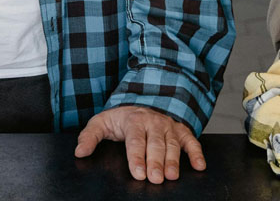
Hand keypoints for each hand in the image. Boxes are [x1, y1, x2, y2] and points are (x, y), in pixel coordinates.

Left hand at [74, 105, 204, 183]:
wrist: (143, 100)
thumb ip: (90, 136)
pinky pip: (191, 140)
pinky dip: (197, 152)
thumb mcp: (102, 122)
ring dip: (174, 160)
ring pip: (173, 144)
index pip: (135, 140)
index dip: (137, 157)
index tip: (138, 173)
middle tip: (156, 179)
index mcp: (134, 120)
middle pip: (156, 144)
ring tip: (173, 176)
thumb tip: (80, 152)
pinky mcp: (180, 130)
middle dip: (156, 162)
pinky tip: (200, 166)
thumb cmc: (121, 118)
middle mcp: (154, 122)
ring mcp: (169, 126)